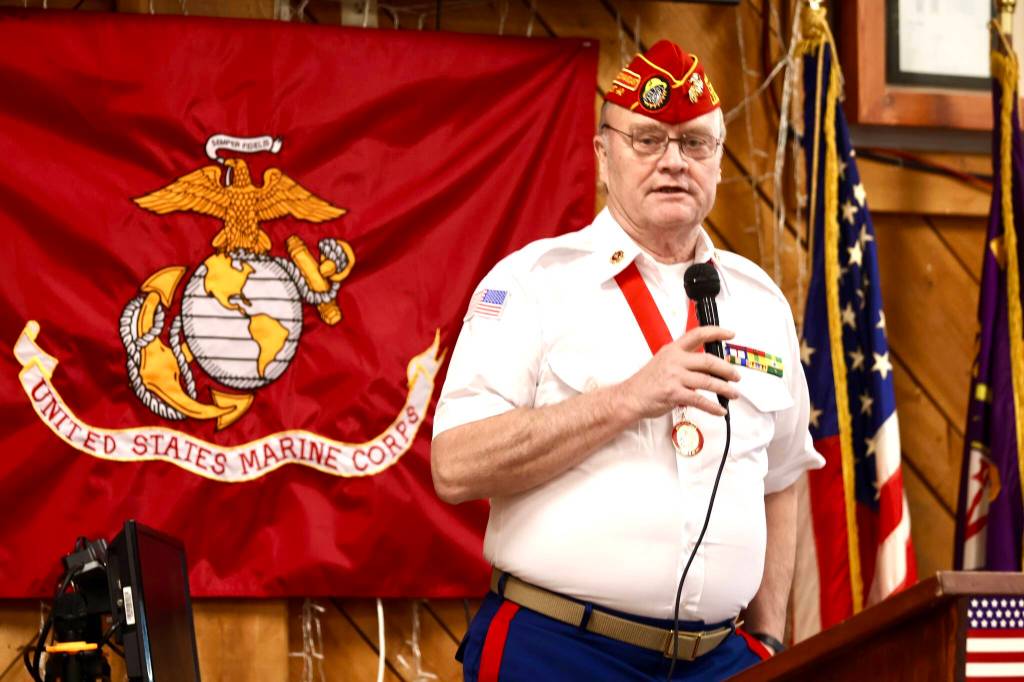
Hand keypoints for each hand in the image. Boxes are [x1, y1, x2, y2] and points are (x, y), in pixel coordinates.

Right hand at [621, 326, 739, 418]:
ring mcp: (675, 376)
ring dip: (724, 389)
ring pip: (708, 381)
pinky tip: (719, 410)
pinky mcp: (674, 393)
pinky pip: (700, 400)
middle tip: (736, 375)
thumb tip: (705, 368)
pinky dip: (713, 407)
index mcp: (673, 349)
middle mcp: (675, 360)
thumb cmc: (646, 382)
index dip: (716, 332)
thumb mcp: (663, 362)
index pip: (697, 334)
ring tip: (732, 393)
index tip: (730, 334)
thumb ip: (683, 362)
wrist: (630, 397)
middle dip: (727, 369)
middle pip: (709, 360)